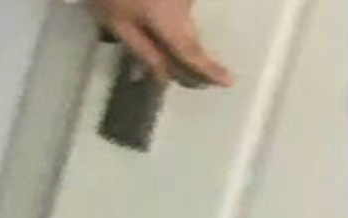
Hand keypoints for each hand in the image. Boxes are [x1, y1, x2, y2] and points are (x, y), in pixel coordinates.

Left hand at [79, 0, 229, 79]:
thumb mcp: (118, 24)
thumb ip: (145, 51)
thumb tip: (166, 76)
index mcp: (168, 18)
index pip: (191, 50)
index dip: (209, 69)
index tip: (229, 81)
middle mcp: (184, 2)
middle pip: (189, 37)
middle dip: (186, 58)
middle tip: (183, 76)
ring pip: (183, 19)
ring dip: (172, 31)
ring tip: (149, 26)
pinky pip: (179, 6)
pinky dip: (169, 14)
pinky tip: (150, 12)